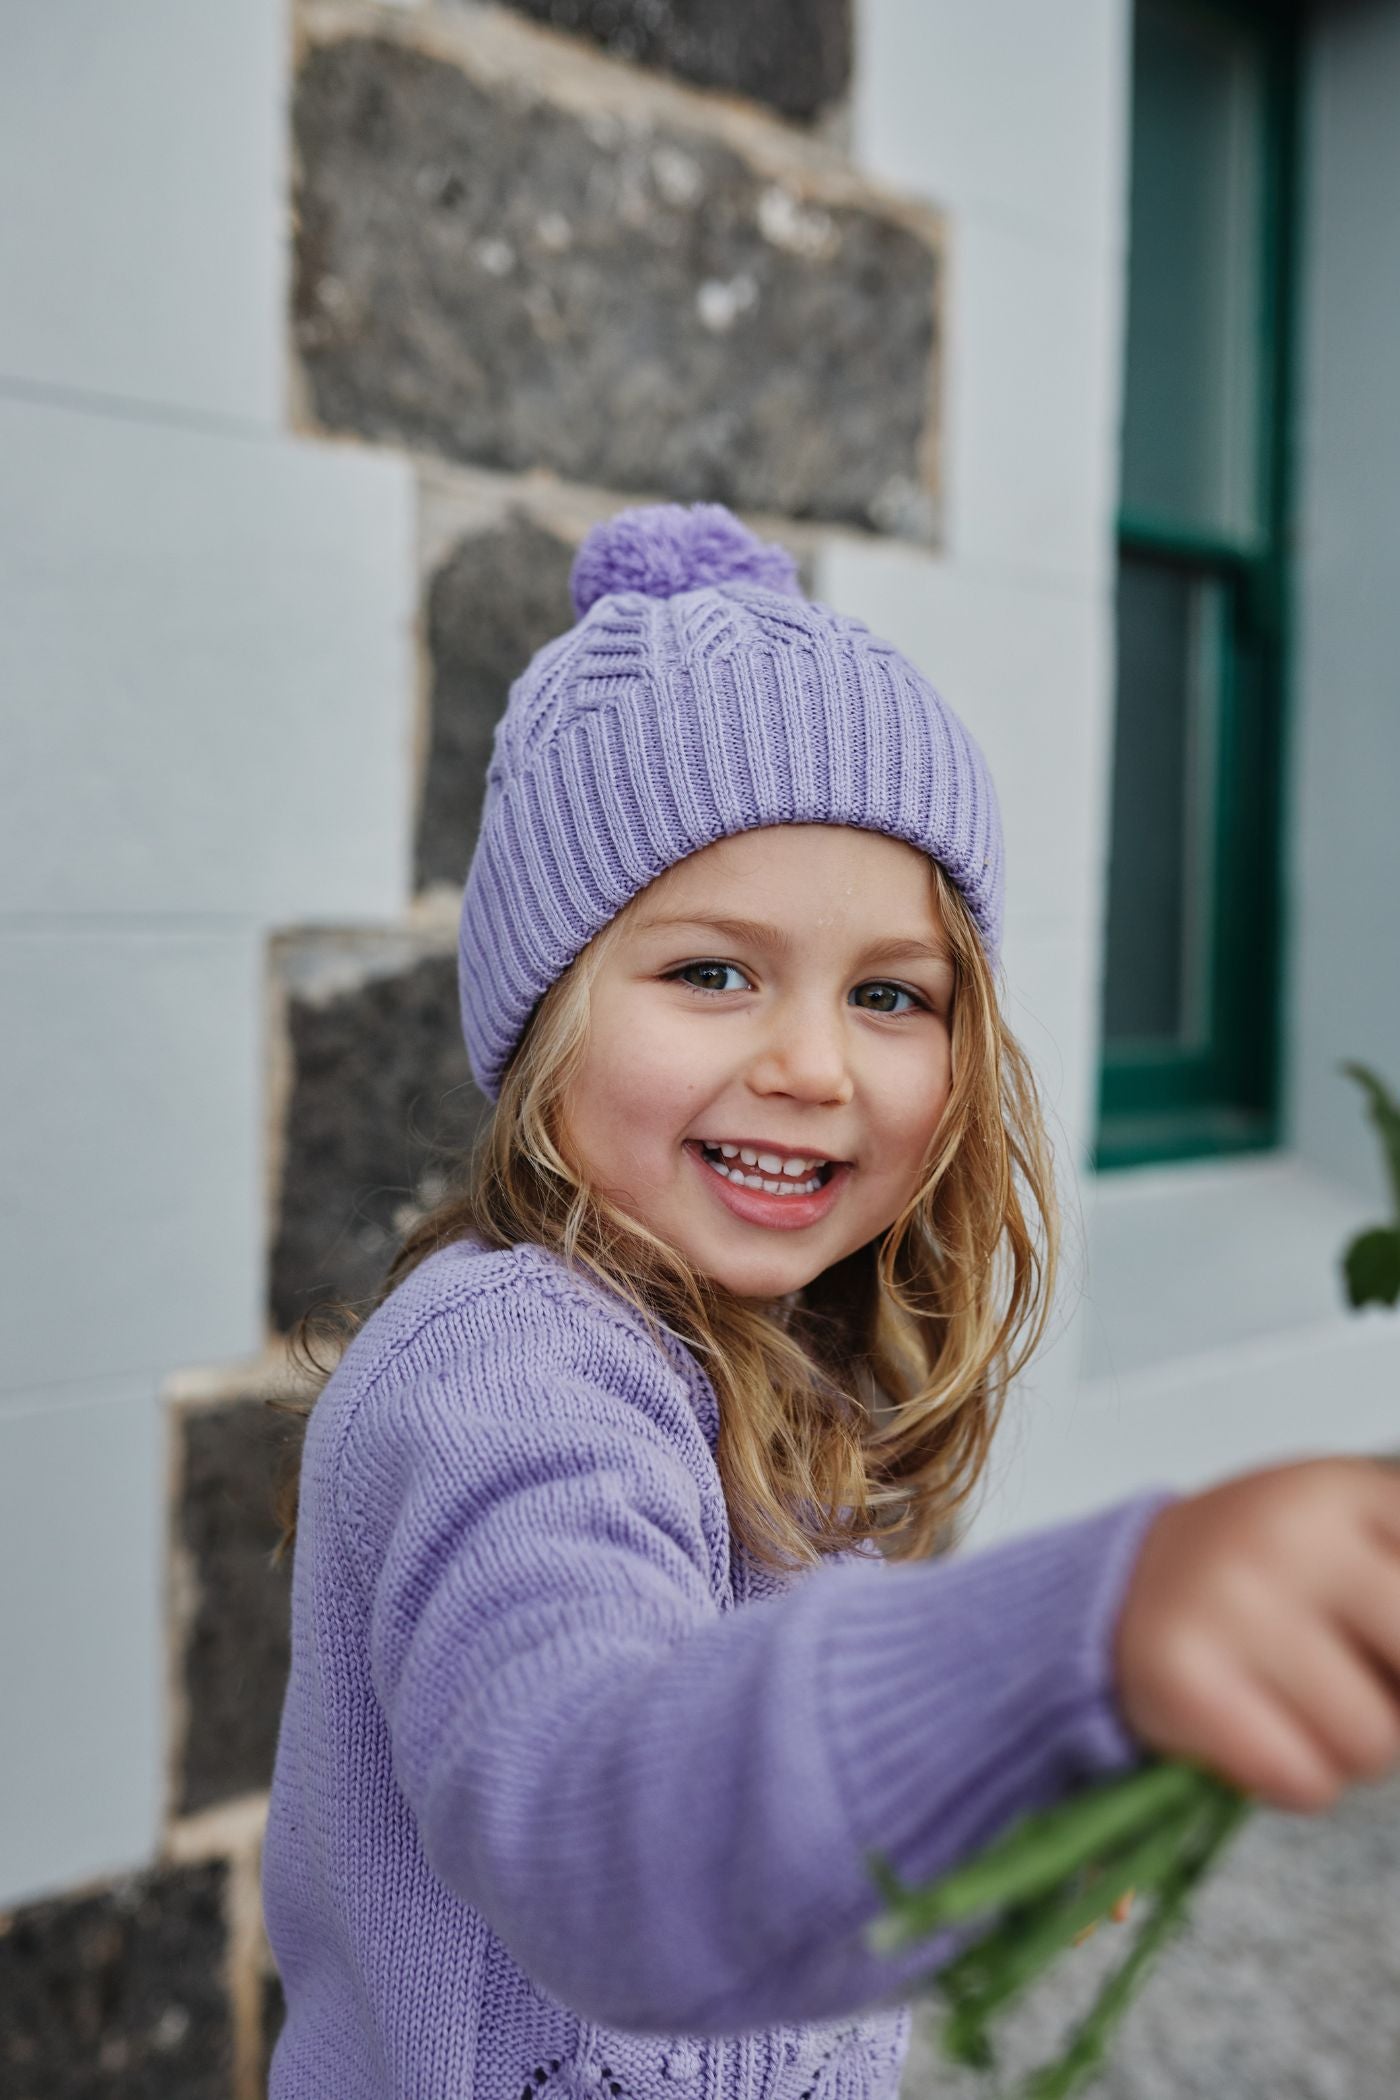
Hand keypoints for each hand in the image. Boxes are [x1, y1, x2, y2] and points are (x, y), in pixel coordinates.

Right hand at [1114, 1455, 1399, 1812]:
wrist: (1120, 1588)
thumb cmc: (1266, 1576)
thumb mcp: (1359, 1541)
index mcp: (1347, 1490)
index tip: (1383, 1650)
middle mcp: (1289, 1533)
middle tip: (1352, 1674)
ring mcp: (1232, 1603)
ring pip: (1373, 1745)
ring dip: (1348, 1749)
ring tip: (1296, 1699)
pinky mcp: (1184, 1678)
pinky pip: (1302, 1782)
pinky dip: (1293, 1780)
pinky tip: (1258, 1728)